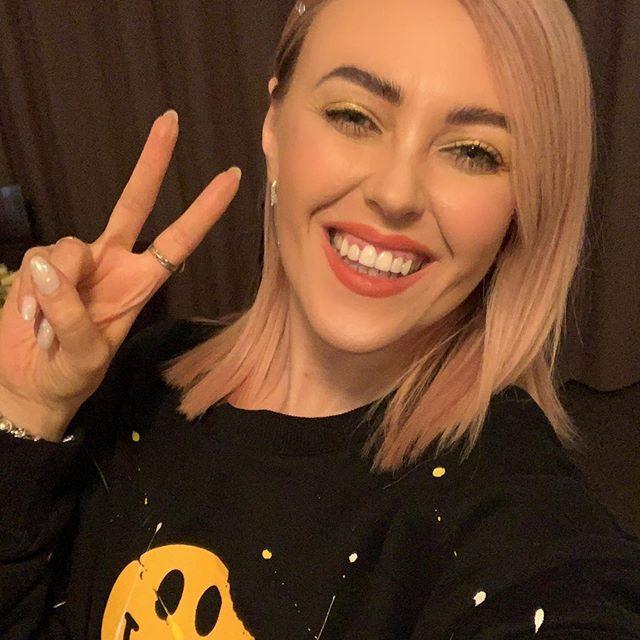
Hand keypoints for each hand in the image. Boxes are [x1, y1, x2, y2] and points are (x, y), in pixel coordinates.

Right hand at [0, 110, 240, 440]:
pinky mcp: (41, 266)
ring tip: (47, 331)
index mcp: (140, 284)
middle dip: (152, 164)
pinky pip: (36, 263)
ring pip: (68, 247)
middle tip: (172, 121)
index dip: (204, 210)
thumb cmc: (70, 376)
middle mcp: (113, 263)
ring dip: (54, 290)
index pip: (178, 239)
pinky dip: (30, 294)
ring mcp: (76, 263)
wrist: (28, 383)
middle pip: (135, 204)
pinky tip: (29, 320)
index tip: (231, 178)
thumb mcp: (83, 356)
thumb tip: (50, 270)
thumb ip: (71, 315)